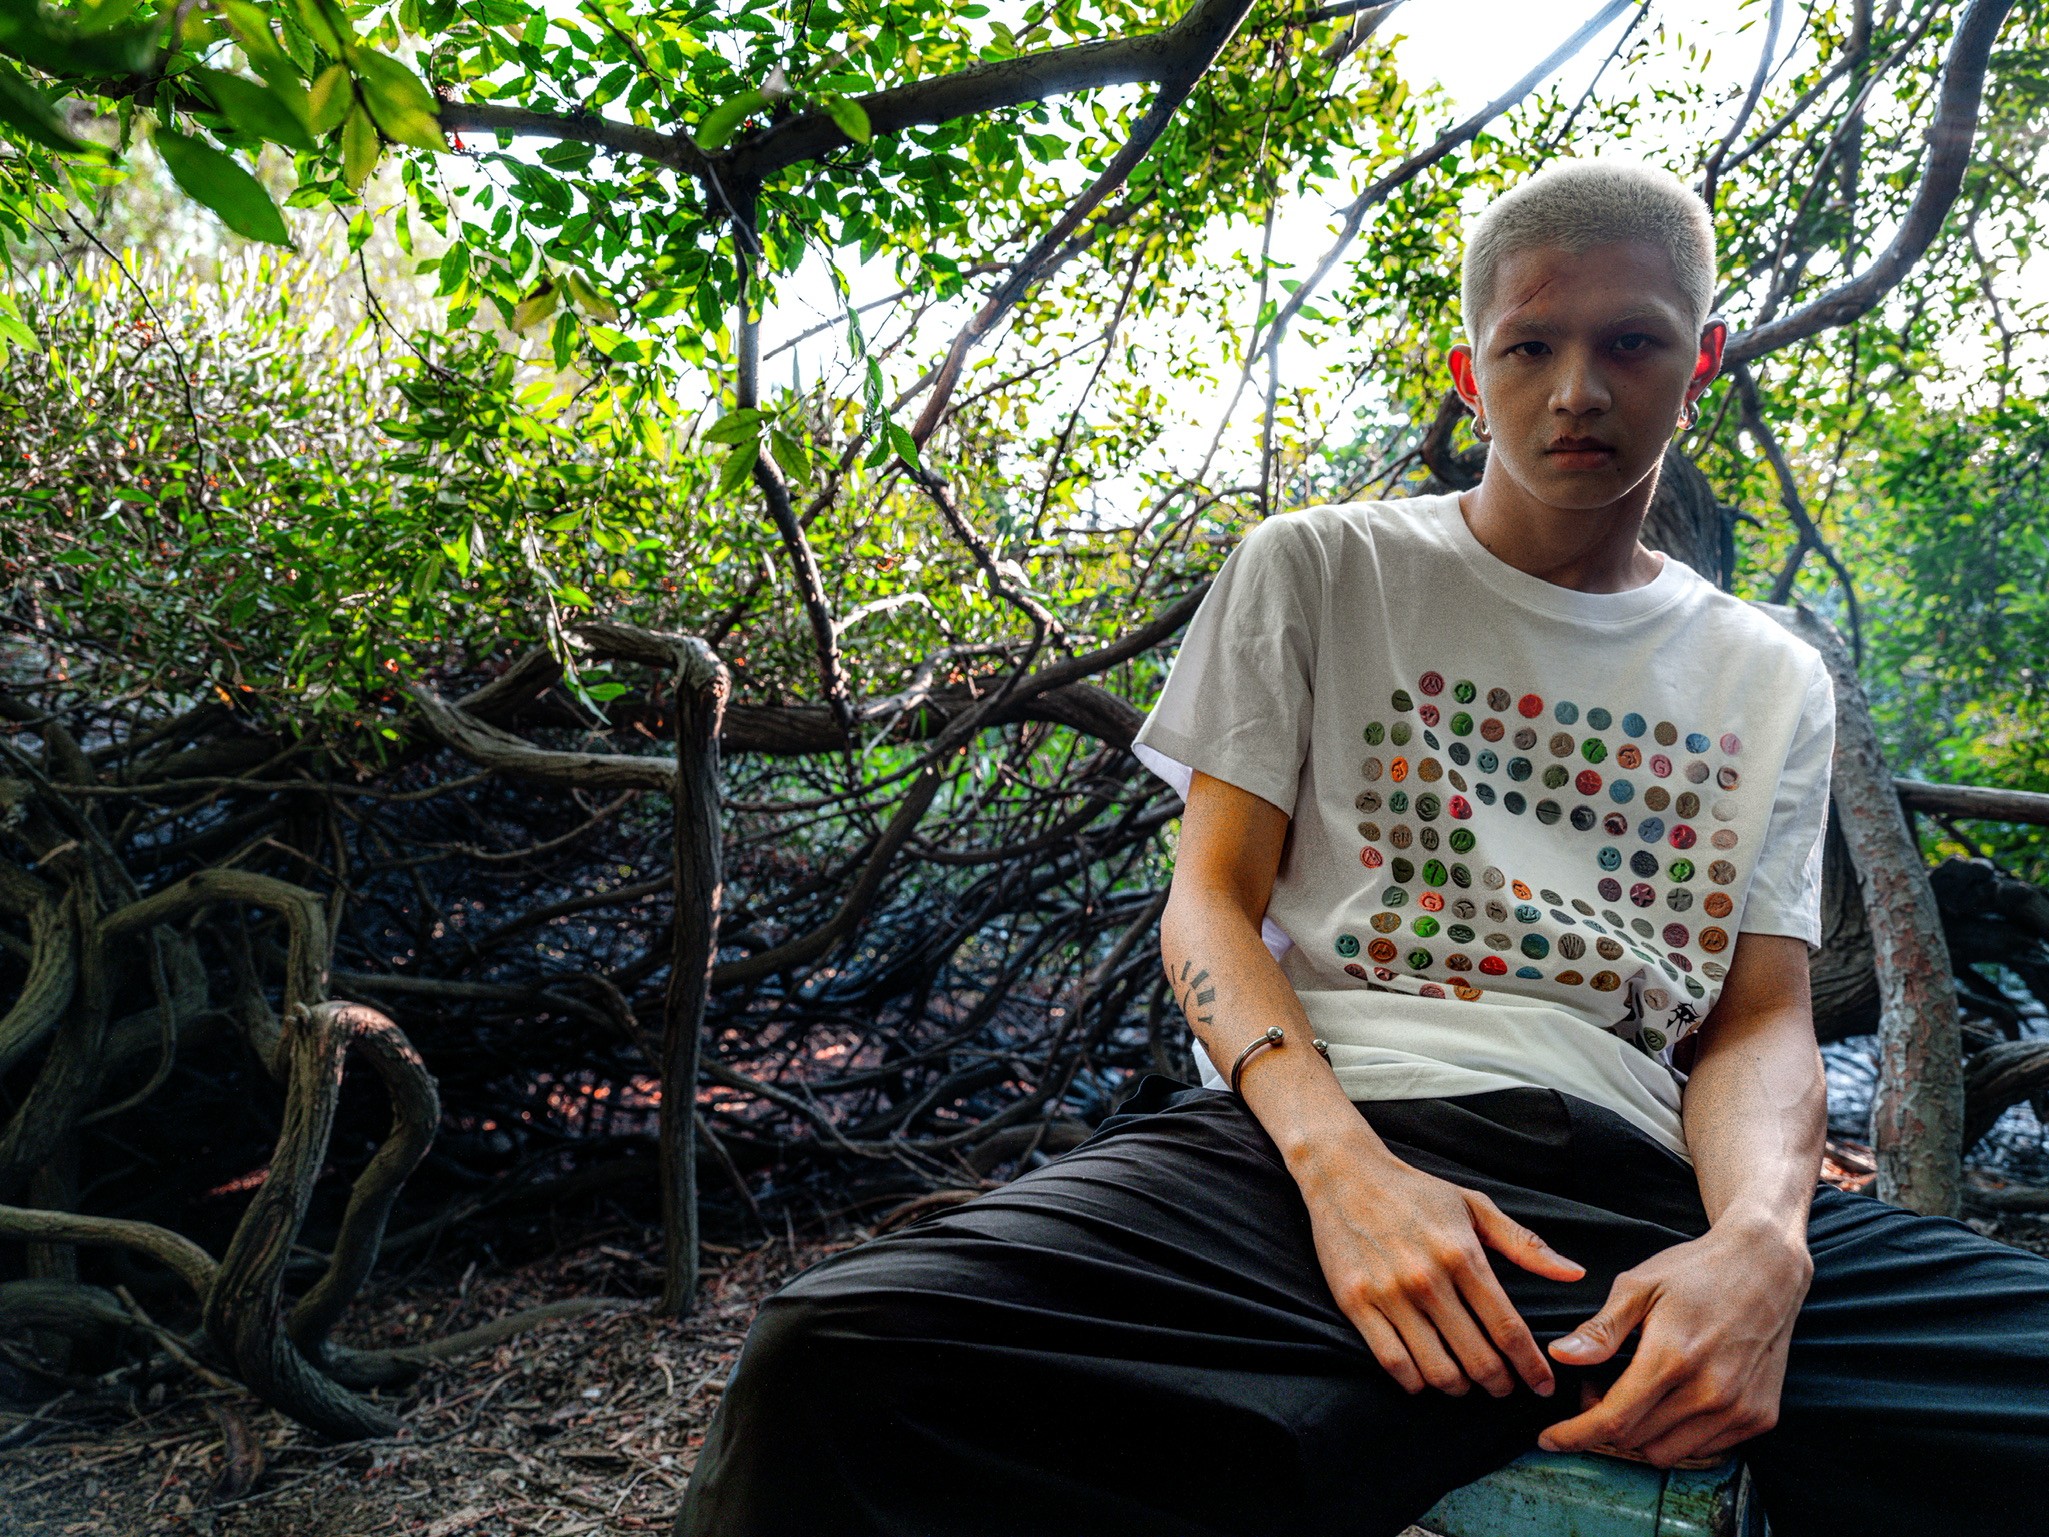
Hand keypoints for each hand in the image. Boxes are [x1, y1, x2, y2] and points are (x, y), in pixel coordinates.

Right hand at [1294, 1128, 1585, 1399]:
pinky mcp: (1356, 1303)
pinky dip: (1416, 1382)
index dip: (1530, 1365)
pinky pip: (1393, 1363)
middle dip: (1499, 1384)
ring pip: (1437, 1369)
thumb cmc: (1416, 1192)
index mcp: (1462, 1254)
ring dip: (1460, 1388)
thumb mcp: (1474, 1206)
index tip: (1543, 1385)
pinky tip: (1425, 1378)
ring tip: (1467, 1383)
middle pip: (1477, 1358)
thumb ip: (1524, 1244)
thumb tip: (1575, 1274)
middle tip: (1505, 1388)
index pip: (1507, 1327)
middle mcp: (1427, 1279)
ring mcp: (1389, 1294)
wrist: (1345, 1175)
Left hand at [1537, 1219, 1811, 1466]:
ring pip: (1668, 1452)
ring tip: (1636, 1390)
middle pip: (1635, 1439)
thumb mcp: (1638, 1287)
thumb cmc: (1694, 1271)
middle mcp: (1710, 1392)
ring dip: (1641, 1432)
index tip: (1548, 1439)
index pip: (1614, 1419)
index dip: (1575, 1434)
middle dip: (1602, 1421)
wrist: (1766, 1266)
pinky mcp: (1760, 1417)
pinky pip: (1704, 1449)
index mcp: (1672, 1357)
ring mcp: (1739, 1409)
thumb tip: (1559, 1357)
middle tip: (1597, 1385)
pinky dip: (1678, 1434)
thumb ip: (1600, 1330)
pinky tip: (1672, 1397)